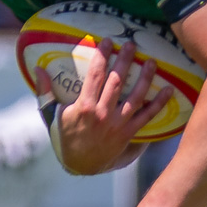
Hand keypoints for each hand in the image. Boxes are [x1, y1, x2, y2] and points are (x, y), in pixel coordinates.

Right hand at [38, 41, 170, 173]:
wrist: (79, 164)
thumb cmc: (64, 136)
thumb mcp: (51, 114)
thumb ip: (45, 91)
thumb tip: (38, 69)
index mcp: (84, 107)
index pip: (95, 75)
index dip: (102, 56)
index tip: (108, 41)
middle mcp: (102, 114)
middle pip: (117, 82)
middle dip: (125, 61)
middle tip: (132, 45)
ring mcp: (117, 124)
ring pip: (135, 97)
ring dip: (145, 78)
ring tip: (152, 62)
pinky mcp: (128, 133)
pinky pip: (147, 116)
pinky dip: (158, 103)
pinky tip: (168, 90)